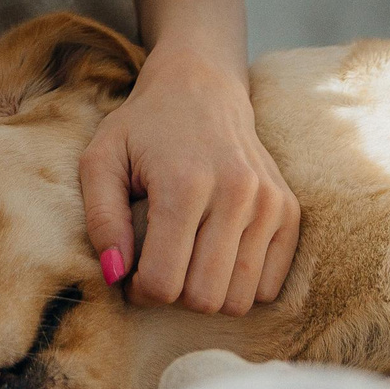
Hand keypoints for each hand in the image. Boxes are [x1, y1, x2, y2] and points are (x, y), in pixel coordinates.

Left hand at [79, 43, 297, 313]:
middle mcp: (235, 194)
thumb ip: (101, 219)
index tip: (130, 272)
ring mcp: (268, 203)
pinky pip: (269, 287)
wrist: (202, 88)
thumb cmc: (143, 127)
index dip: (139, 290)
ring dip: (207, 294)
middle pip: (204, 298)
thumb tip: (114, 275)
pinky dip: (240, 285)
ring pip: (240, 300)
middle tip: (158, 266)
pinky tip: (217, 256)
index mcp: (184, 185)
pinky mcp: (289, 211)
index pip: (164, 282)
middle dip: (173, 295)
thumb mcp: (101, 160)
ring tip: (187, 261)